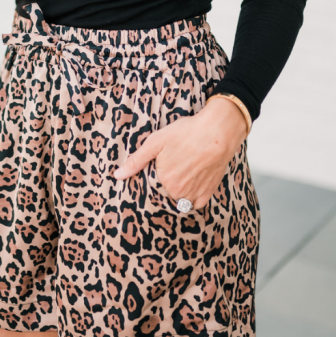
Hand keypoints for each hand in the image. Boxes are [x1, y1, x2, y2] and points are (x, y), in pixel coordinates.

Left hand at [114, 96, 247, 209]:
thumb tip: (117, 176)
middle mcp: (178, 193)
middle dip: (165, 187)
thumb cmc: (185, 133)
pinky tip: (191, 185)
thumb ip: (136, 161)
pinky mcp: (209, 192)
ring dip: (178, 194)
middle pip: (166, 195)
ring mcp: (194, 194)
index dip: (152, 181)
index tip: (157, 171)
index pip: (151, 190)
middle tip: (171, 169)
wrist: (218, 132)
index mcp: (163, 182)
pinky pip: (196, 204)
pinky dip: (192, 199)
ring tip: (181, 176)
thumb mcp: (155, 142)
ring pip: (180, 201)